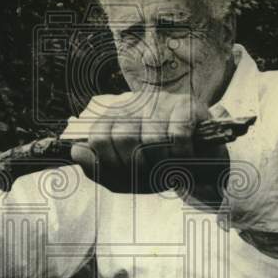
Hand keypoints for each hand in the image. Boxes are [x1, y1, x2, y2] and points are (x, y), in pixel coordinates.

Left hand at [68, 92, 227, 197]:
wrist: (202, 168)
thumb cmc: (160, 169)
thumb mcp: (125, 176)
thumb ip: (97, 167)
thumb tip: (75, 152)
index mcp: (116, 116)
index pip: (98, 135)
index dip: (109, 162)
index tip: (125, 174)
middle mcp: (137, 103)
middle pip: (123, 137)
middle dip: (137, 166)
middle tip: (151, 174)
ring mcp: (163, 101)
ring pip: (152, 137)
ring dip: (162, 163)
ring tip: (170, 168)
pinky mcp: (189, 105)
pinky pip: (178, 133)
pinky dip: (181, 154)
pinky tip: (185, 159)